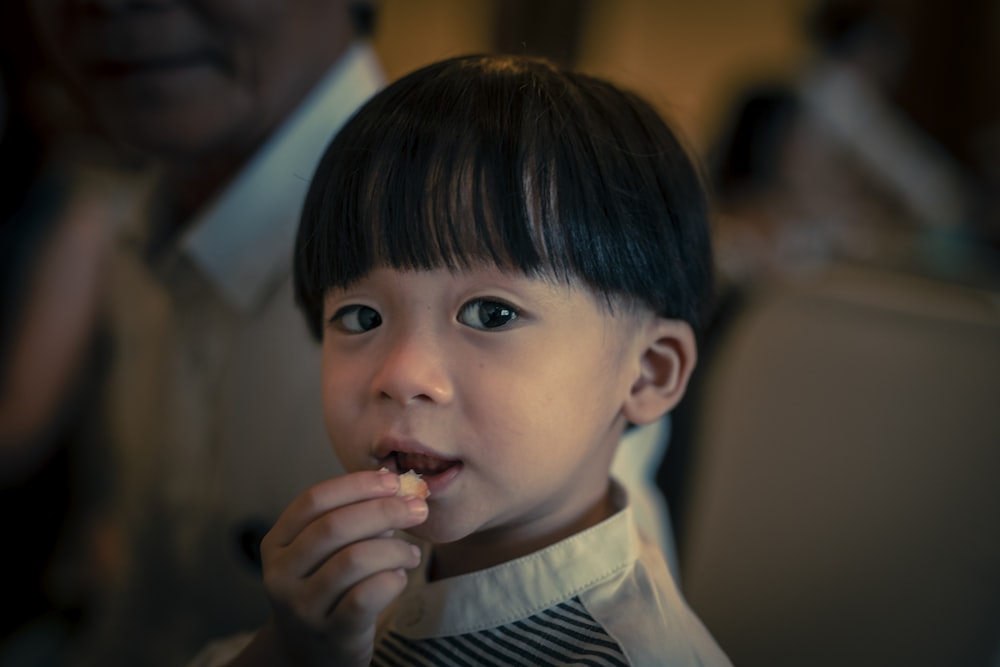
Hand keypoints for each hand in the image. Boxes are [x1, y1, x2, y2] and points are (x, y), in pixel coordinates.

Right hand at [257, 469, 427, 665]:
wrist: (311, 654)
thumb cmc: (328, 588)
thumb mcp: (328, 552)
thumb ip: (357, 519)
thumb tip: (402, 489)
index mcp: (277, 543)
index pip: (314, 500)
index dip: (357, 485)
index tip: (394, 481)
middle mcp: (281, 574)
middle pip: (334, 526)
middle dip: (384, 510)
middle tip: (417, 508)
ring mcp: (302, 606)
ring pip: (354, 559)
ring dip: (394, 549)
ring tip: (412, 553)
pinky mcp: (330, 633)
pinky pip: (367, 596)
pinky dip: (393, 578)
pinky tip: (400, 577)